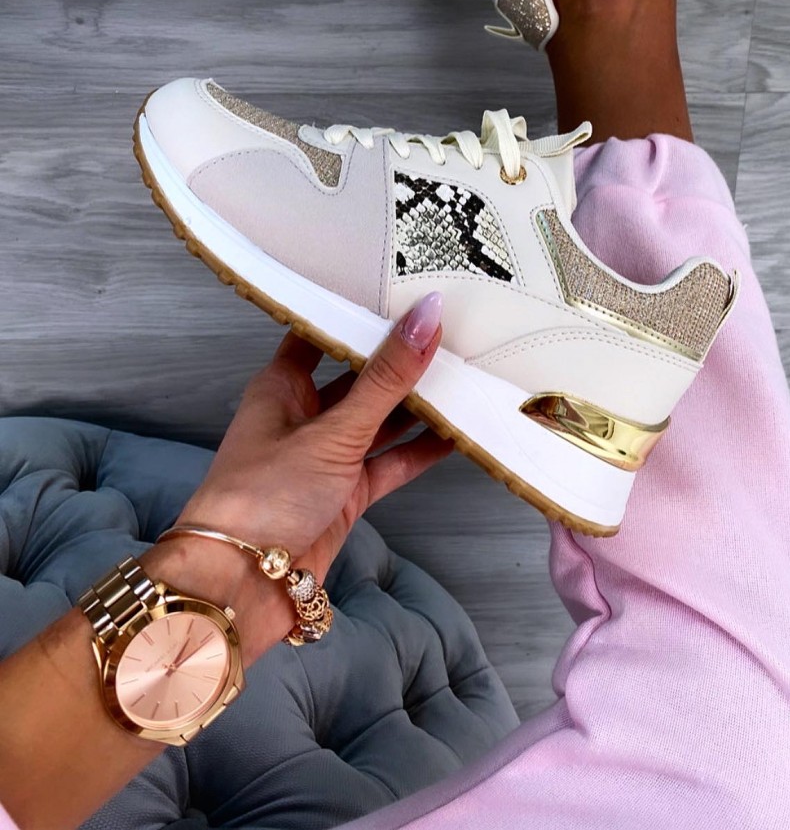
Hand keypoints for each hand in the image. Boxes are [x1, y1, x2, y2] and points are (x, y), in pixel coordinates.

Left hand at [146, 292, 451, 657]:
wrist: (240, 586)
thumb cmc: (265, 495)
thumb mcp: (333, 430)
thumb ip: (386, 378)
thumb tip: (426, 315)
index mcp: (282, 385)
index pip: (322, 332)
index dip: (358, 310)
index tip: (402, 285)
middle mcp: (303, 416)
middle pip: (359, 375)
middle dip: (399, 356)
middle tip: (451, 324)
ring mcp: (326, 457)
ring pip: (379, 420)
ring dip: (416, 403)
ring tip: (466, 370)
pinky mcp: (346, 494)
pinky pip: (390, 462)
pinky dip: (421, 450)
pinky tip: (458, 433)